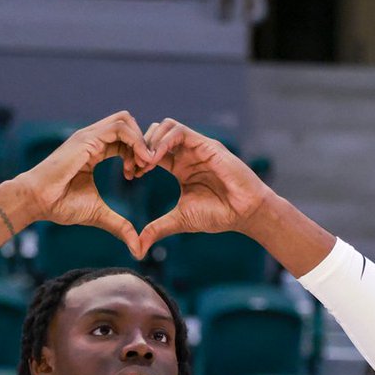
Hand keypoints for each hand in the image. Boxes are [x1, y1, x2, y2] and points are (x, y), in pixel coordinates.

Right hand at [18, 112, 152, 256]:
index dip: (137, 154)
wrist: (37, 201)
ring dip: (141, 141)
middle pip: (127, 124)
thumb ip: (120, 226)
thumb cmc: (60, 206)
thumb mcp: (99, 214)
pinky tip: (139, 162)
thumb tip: (138, 249)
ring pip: (125, 120)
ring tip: (145, 164)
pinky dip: (135, 140)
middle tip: (146, 168)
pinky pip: (119, 127)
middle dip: (142, 143)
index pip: (123, 140)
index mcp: (93, 150)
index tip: (140, 175)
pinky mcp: (87, 138)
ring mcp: (89, 135)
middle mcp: (92, 138)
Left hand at [134, 119, 270, 255]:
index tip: (130, 176)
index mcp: (180, 167)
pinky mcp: (206, 144)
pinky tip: (155, 159)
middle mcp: (187, 153)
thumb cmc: (218, 215)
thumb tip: (137, 248)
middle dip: (139, 146)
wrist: (244, 213)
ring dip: (149, 141)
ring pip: (165, 126)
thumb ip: (157, 229)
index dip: (137, 160)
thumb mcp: (180, 220)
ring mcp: (197, 147)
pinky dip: (162, 142)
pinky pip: (179, 131)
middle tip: (133, 167)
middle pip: (155, 133)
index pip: (152, 152)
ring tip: (144, 163)